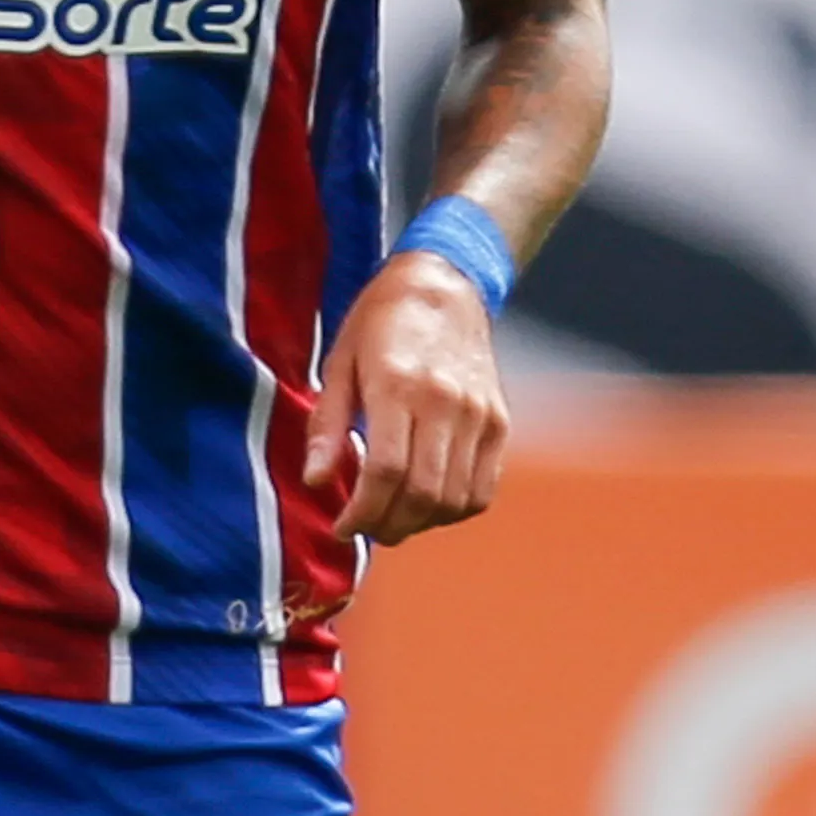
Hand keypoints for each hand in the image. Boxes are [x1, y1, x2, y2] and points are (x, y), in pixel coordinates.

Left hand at [303, 252, 509, 546]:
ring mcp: (478, 414)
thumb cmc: (381, 324)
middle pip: (422, 493)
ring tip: (392, 518)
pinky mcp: (498, 422)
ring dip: (420, 523)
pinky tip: (426, 503)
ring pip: (454, 499)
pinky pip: (482, 489)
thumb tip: (316, 481)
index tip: (342, 526)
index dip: (362, 512)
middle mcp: (445, 402)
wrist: (445, 286)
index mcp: (398, 384)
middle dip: (387, 526)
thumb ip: (326, 425)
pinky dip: (453, 510)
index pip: (386, 471)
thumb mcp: (339, 364)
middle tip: (365, 528)